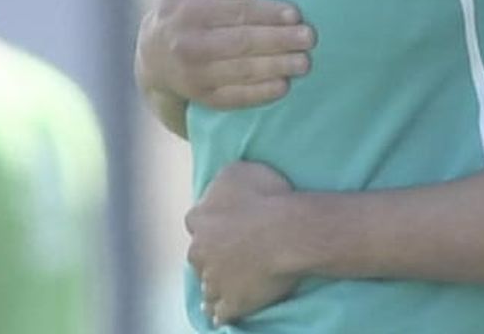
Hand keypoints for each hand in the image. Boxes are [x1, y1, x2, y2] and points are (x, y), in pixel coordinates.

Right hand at [137, 0, 313, 108]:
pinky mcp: (202, 97)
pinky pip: (234, 97)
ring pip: (241, 71)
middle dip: (279, 41)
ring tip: (304, 62)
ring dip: (276, 67)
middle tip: (309, 38)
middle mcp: (190, 46)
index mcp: (190, 12)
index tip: (296, 14)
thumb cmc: (183, 7)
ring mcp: (195, 75)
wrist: (152, 53)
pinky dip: (260, 93)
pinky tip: (283, 86)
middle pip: (242, 43)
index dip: (268, 14)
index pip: (237, 13)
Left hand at [187, 162, 301, 325]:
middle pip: (198, 255)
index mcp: (200, 219)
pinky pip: (218, 313)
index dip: (211, 223)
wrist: (287, 232)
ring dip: (215, 284)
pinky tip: (225, 311)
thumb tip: (218, 188)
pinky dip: (220, 312)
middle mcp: (199, 251)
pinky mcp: (229, 303)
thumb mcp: (238, 171)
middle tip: (233, 252)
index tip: (226, 224)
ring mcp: (212, 280)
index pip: (196, 222)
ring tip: (232, 282)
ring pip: (207, 286)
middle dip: (210, 254)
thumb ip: (222, 182)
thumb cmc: (267, 197)